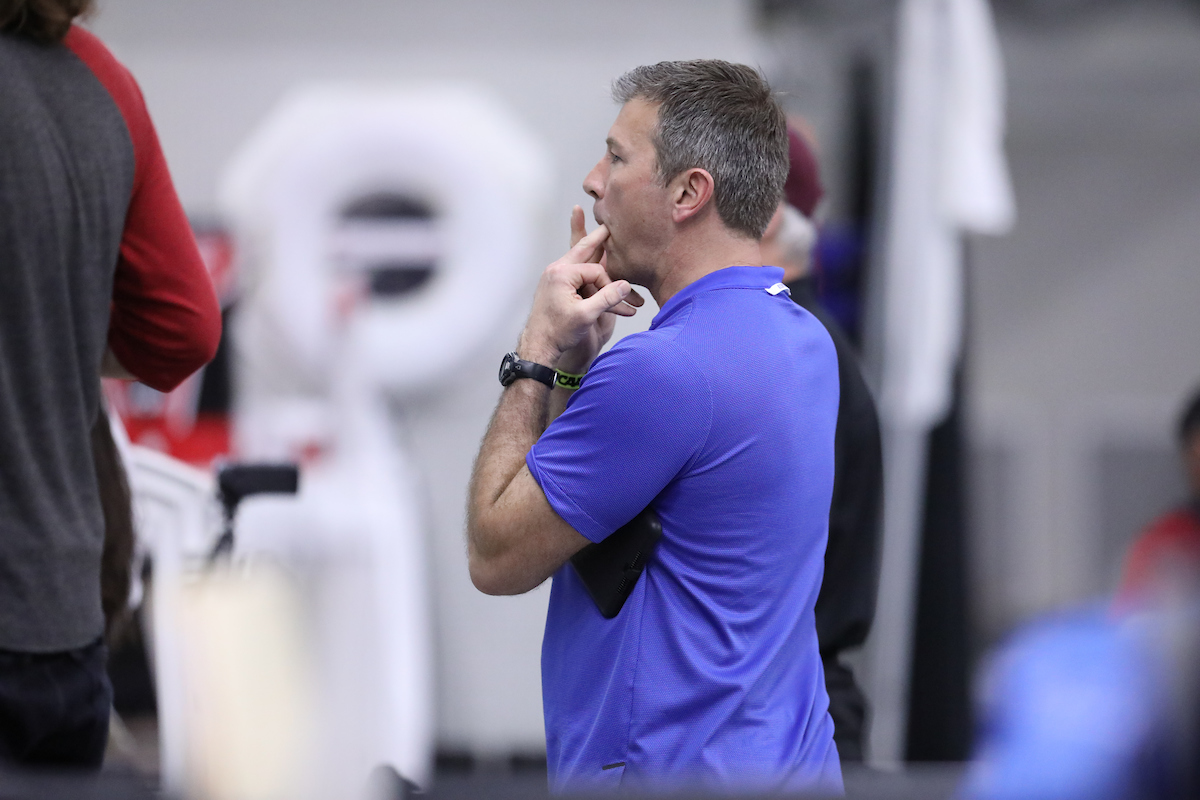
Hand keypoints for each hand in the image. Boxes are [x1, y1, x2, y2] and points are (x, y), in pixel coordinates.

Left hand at [517, 207, 642, 372]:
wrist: (538, 346)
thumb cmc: (557, 332)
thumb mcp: (587, 316)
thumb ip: (608, 298)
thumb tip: (625, 286)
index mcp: (562, 274)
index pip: (596, 270)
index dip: (609, 286)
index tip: (615, 301)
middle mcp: (556, 271)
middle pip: (583, 249)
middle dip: (598, 239)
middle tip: (608, 225)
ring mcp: (555, 277)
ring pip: (580, 261)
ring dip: (595, 257)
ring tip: (602, 237)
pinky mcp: (556, 286)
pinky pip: (575, 273)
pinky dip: (588, 273)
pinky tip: (594, 269)